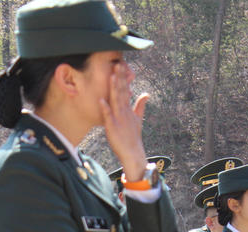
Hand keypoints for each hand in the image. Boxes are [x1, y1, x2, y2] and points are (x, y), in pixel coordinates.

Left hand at [99, 63, 148, 180]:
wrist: (133, 153)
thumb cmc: (133, 137)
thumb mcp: (137, 119)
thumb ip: (140, 106)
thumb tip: (146, 94)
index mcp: (127, 108)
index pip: (125, 89)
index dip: (123, 77)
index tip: (121, 63)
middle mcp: (124, 111)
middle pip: (121, 91)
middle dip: (119, 77)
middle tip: (118, 62)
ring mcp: (119, 118)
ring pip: (116, 100)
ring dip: (114, 88)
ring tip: (112, 75)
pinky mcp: (113, 127)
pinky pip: (108, 117)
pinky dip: (105, 108)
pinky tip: (101, 100)